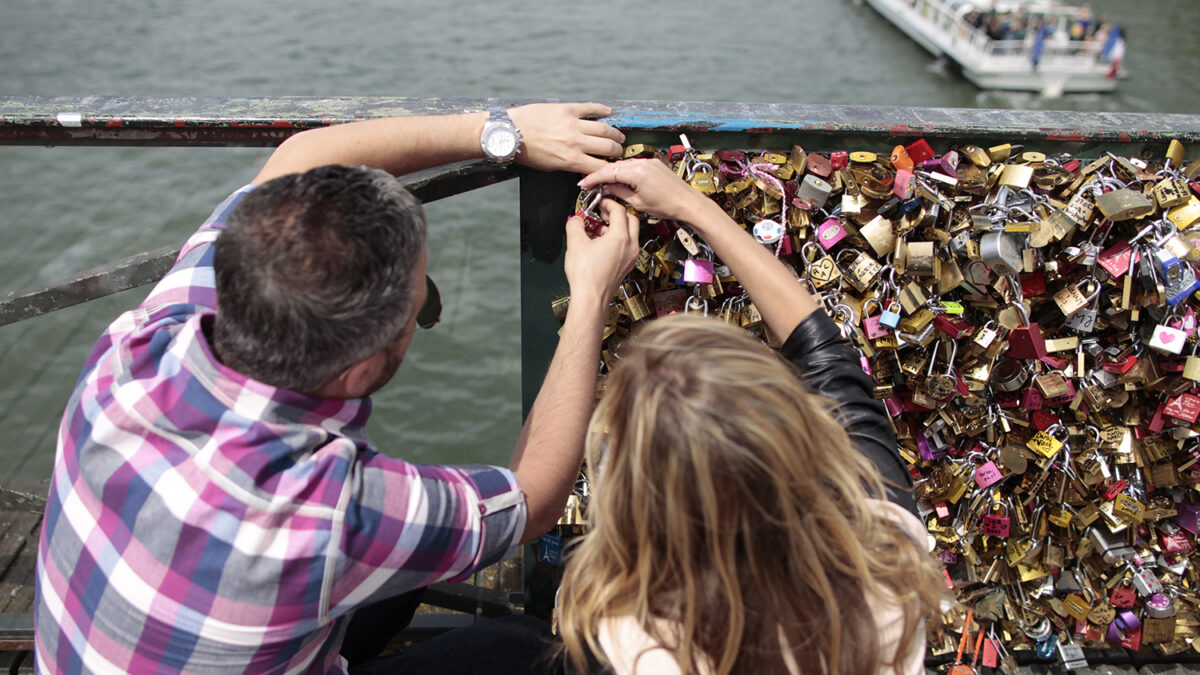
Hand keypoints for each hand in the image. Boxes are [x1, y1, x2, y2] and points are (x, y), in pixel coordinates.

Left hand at [509, 103, 624, 174]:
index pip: (600, 167)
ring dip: (614, 134)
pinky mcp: (566, 109)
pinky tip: (608, 112)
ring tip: (618, 136)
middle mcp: (575, 142)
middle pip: (607, 148)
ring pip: (603, 129)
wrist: (510, 132)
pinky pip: (590, 108)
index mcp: (570, 160)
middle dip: (617, 151)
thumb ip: (569, 165)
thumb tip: (583, 166)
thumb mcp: (549, 167)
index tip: (613, 168)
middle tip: (619, 151)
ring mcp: (572, 124)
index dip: (610, 169)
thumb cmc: (527, 153)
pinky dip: (602, 110)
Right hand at [564, 198, 639, 302]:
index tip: (600, 203)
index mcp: (620, 237)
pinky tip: (601, 244)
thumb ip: (575, 225)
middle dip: (617, 214)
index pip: (619, 211)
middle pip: (631, 219)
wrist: (591, 298)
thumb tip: (576, 220)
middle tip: (603, 213)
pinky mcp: (627, 265)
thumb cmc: (586, 276)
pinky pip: (627, 246)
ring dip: (617, 227)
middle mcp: (630, 246)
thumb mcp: (575, 243)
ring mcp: (631, 257)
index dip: (608, 203)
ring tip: (599, 230)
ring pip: (630, 233)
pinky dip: (618, 240)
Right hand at [577, 158, 711, 224]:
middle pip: (614, 166)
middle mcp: (643, 163)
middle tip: (590, 184)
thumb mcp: (638, 203)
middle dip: (601, 175)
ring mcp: (649, 162)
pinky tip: (621, 180)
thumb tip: (606, 188)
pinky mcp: (654, 164)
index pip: (607, 172)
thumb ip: (619, 192)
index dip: (593, 178)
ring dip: (613, 173)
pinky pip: (634, 165)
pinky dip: (625, 172)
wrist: (687, 203)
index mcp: (636, 172)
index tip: (584, 183)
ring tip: (604, 184)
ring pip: (624, 165)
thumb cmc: (668, 205)